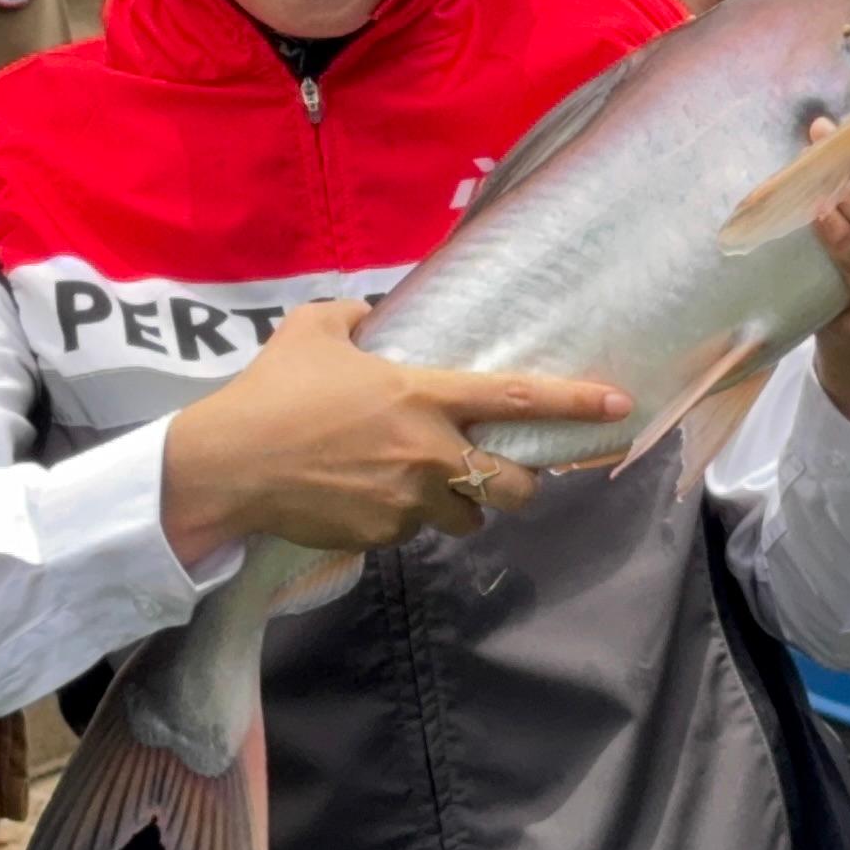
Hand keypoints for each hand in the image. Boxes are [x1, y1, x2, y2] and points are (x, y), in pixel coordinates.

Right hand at [159, 301, 629, 563]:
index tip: (620, 406)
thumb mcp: (313, 331)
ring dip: (459, 505)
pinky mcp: (382, 536)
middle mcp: (428, 452)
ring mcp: (408, 501)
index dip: (575, 403)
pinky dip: (407, 520)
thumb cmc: (272, 392)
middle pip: (514, 485)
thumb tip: (370, 313)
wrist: (229, 465)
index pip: (517, 400)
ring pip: (467, 517)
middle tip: (497, 471)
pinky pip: (415, 532)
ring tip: (424, 486)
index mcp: (422, 396)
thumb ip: (353, 316)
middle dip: (518, 483)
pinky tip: (372, 500)